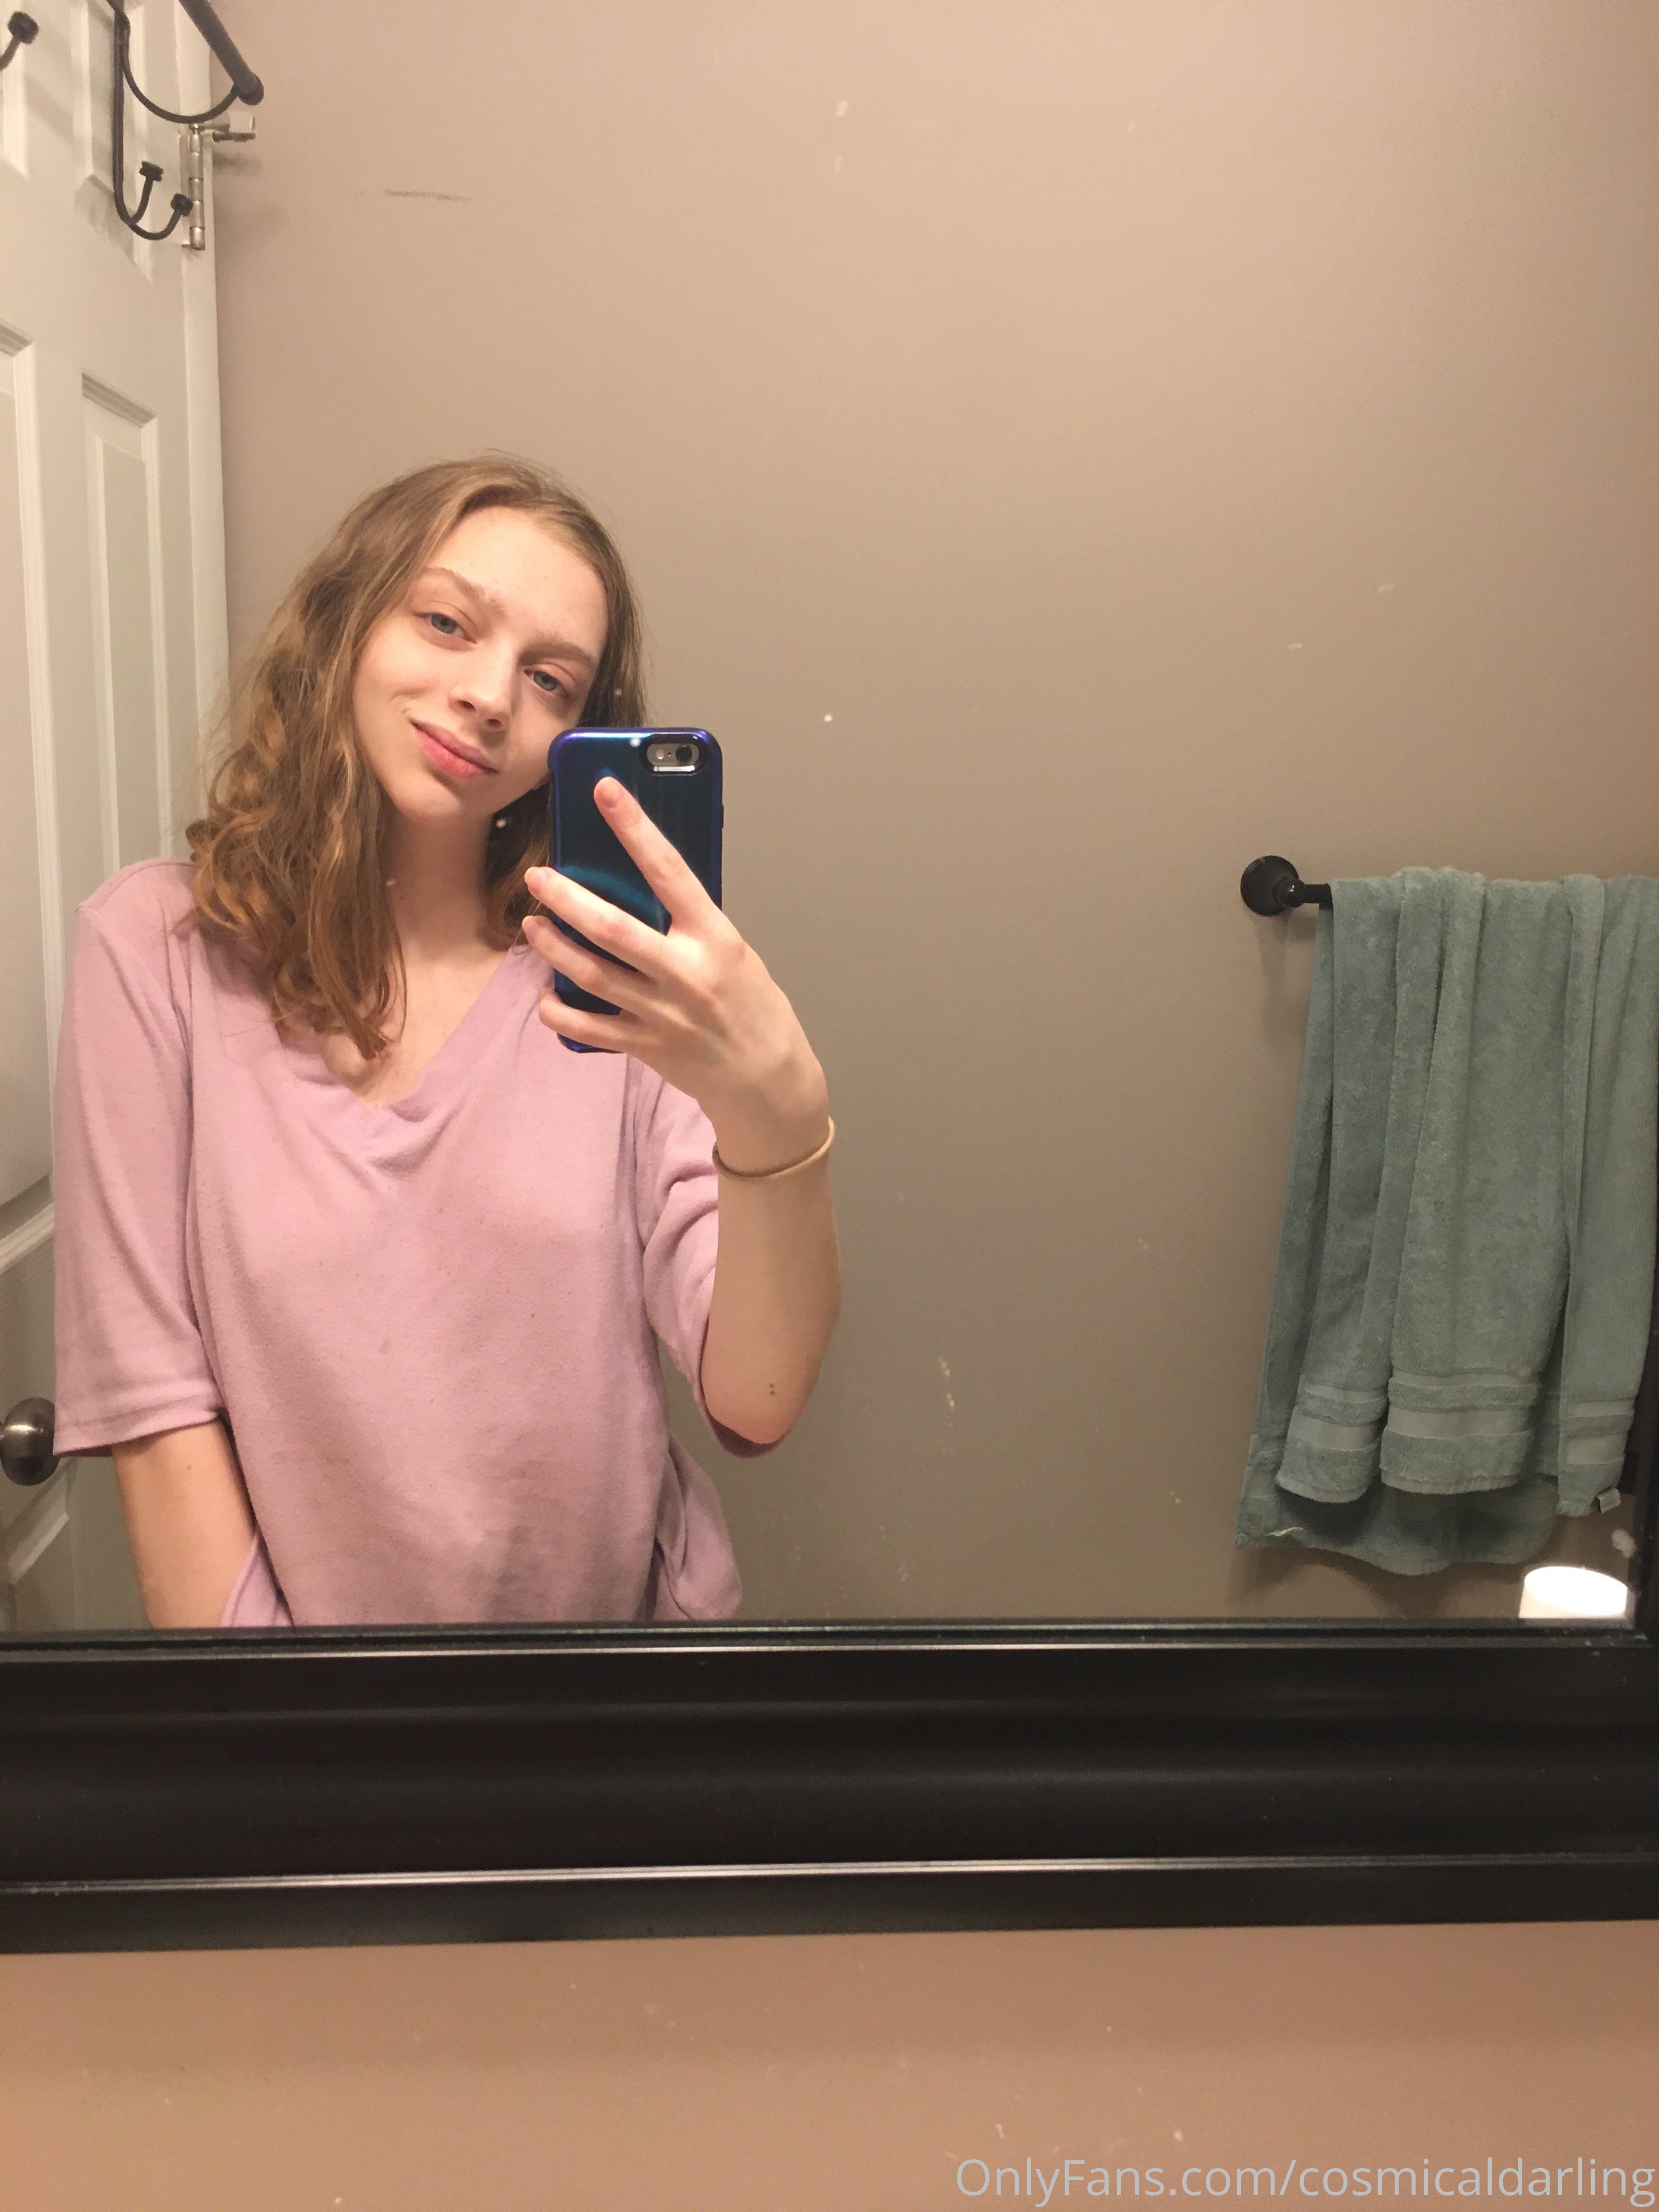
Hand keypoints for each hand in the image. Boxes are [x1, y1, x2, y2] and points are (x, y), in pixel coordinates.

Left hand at [523, 778, 829, 1172]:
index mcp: (715, 938)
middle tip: (539, 877)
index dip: (633, 827)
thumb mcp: (735, 951)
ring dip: (553, 946)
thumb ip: (692, 924)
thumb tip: (642, 888)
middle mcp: (685, 973)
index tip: (604, 791)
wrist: (766, 1079)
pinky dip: (558, 1009)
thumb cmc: (754, 1006)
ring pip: (590, 973)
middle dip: (567, 898)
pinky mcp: (643, 1045)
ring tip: (533, 925)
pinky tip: (547, 992)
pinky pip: (585, 1027)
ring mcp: (661, 1012)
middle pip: (612, 928)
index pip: (669, 870)